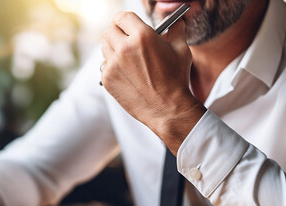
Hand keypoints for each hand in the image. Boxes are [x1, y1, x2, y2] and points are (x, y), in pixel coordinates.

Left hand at [101, 12, 205, 153]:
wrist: (167, 108)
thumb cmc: (176, 79)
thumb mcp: (181, 50)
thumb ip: (176, 30)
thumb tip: (176, 21)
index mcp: (142, 36)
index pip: (122, 17)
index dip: (124, 19)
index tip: (126, 23)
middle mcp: (124, 48)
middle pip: (109, 30)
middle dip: (118, 32)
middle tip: (125, 38)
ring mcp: (113, 65)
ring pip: (105, 47)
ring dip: (114, 48)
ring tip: (127, 56)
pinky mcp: (107, 79)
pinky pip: (104, 65)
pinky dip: (112, 65)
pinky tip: (126, 71)